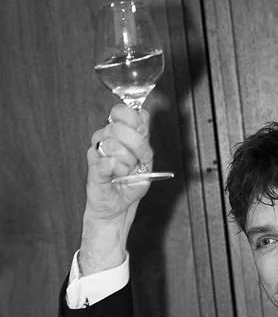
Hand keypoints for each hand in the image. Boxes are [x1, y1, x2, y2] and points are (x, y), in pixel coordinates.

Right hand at [80, 105, 154, 273]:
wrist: (119, 206)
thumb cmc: (131, 183)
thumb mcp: (146, 159)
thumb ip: (144, 137)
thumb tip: (142, 115)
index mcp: (121, 133)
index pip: (123, 110)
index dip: (134, 121)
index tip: (142, 135)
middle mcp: (106, 138)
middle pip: (120, 127)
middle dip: (137, 147)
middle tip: (138, 161)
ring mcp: (97, 150)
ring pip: (115, 144)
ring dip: (128, 162)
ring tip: (126, 171)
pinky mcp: (93, 165)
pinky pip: (108, 161)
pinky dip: (119, 170)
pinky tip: (117, 176)